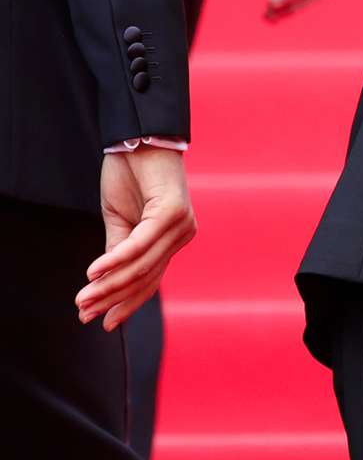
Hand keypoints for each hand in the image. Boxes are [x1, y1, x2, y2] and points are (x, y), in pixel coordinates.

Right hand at [77, 147, 195, 331]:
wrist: (141, 136)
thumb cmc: (132, 175)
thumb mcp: (120, 219)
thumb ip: (119, 251)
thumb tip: (106, 285)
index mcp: (172, 239)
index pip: (151, 280)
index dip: (126, 303)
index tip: (104, 323)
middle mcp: (182, 234)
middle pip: (146, 278)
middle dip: (112, 299)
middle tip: (84, 314)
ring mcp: (181, 224)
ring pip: (142, 265)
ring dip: (109, 284)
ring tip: (83, 298)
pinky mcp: (172, 212)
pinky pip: (140, 243)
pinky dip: (116, 258)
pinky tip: (94, 272)